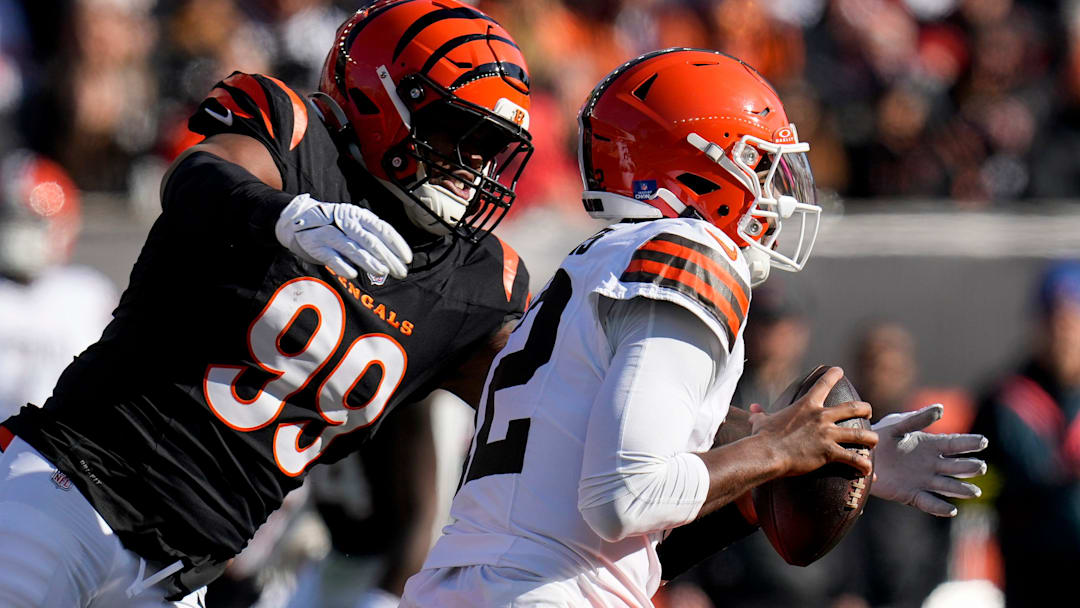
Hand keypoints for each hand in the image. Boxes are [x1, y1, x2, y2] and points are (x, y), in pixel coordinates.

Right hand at [275, 194, 412, 279]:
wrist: (297, 222)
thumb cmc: (334, 227)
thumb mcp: (354, 226)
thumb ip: (371, 238)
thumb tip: (394, 258)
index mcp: (359, 216)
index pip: (383, 229)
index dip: (397, 244)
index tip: (407, 259)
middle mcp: (346, 221)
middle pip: (371, 241)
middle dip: (388, 258)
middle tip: (400, 273)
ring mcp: (330, 232)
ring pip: (353, 248)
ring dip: (369, 261)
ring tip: (382, 272)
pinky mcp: (315, 244)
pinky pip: (331, 256)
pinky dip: (342, 265)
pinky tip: (352, 275)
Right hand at [750, 367, 876, 477]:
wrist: (767, 453)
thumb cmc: (762, 437)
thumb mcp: (761, 422)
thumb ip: (760, 414)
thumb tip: (753, 409)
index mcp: (806, 405)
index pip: (823, 384)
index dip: (833, 375)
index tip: (839, 370)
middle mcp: (821, 416)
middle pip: (853, 408)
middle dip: (864, 409)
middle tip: (868, 411)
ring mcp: (827, 434)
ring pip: (860, 434)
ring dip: (870, 437)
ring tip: (874, 441)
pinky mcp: (829, 452)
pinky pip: (853, 458)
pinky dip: (862, 465)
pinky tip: (868, 470)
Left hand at [870, 403, 987, 516]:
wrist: (860, 456)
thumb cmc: (881, 436)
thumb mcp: (897, 424)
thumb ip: (917, 418)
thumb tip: (940, 409)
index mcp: (931, 445)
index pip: (955, 444)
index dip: (969, 443)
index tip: (983, 441)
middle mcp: (932, 464)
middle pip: (956, 467)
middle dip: (969, 467)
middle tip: (980, 467)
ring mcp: (924, 481)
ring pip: (948, 486)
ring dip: (961, 489)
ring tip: (974, 492)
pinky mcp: (911, 495)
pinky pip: (928, 503)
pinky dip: (940, 507)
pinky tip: (951, 510)